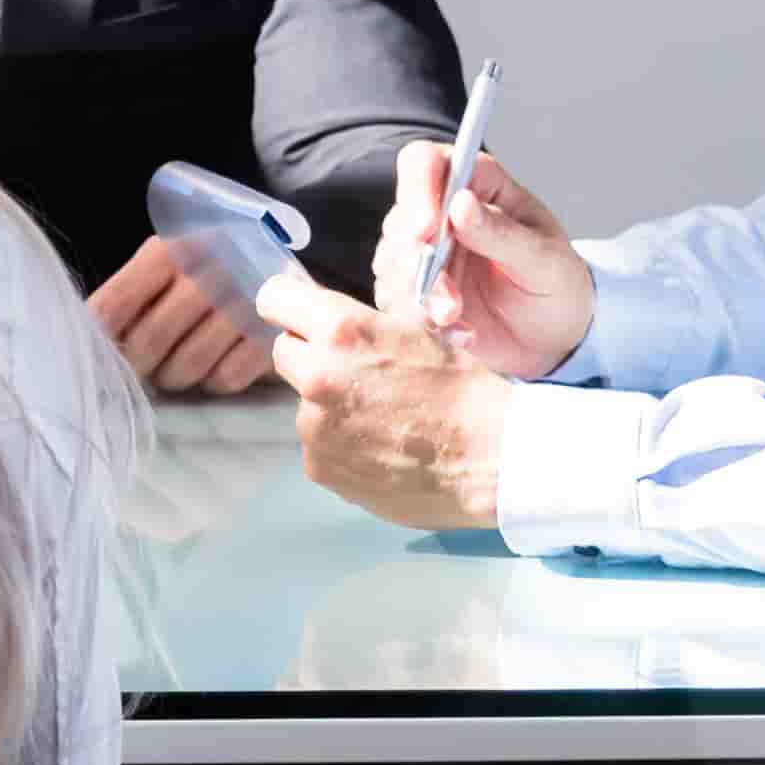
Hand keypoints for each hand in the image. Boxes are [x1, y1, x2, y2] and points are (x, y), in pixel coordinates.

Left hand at [82, 232, 279, 398]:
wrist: (286, 277)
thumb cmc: (210, 274)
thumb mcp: (169, 268)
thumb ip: (130, 296)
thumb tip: (91, 344)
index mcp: (170, 250)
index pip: (113, 304)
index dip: (100, 340)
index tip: (100, 357)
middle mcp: (207, 270)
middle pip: (148, 340)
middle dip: (139, 366)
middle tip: (145, 368)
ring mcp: (243, 303)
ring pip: (185, 367)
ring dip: (174, 377)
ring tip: (179, 367)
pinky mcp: (270, 336)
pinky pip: (223, 379)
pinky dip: (214, 382)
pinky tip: (219, 363)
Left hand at [255, 271, 515, 530]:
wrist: (489, 457)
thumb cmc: (463, 389)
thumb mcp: (414, 331)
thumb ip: (359, 325)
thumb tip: (324, 325)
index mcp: (342, 329)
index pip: (274, 298)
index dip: (288, 307)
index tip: (300, 318)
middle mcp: (317, 374)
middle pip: (284, 353)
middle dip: (311, 358)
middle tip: (354, 373)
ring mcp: (314, 426)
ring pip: (303, 404)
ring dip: (329, 407)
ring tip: (382, 420)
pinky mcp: (320, 466)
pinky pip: (319, 445)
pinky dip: (341, 446)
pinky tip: (381, 449)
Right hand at [383, 140, 596, 382]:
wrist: (553, 339)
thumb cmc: (557, 285)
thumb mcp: (544, 260)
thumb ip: (501, 233)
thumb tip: (461, 203)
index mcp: (478, 185)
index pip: (426, 162)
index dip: (418, 189)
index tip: (428, 230)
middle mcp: (442, 211)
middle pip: (401, 220)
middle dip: (418, 263)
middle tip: (449, 301)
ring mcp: (424, 251)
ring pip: (392, 263)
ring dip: (423, 297)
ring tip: (458, 318)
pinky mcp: (415, 288)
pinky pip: (396, 301)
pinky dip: (426, 321)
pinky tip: (463, 332)